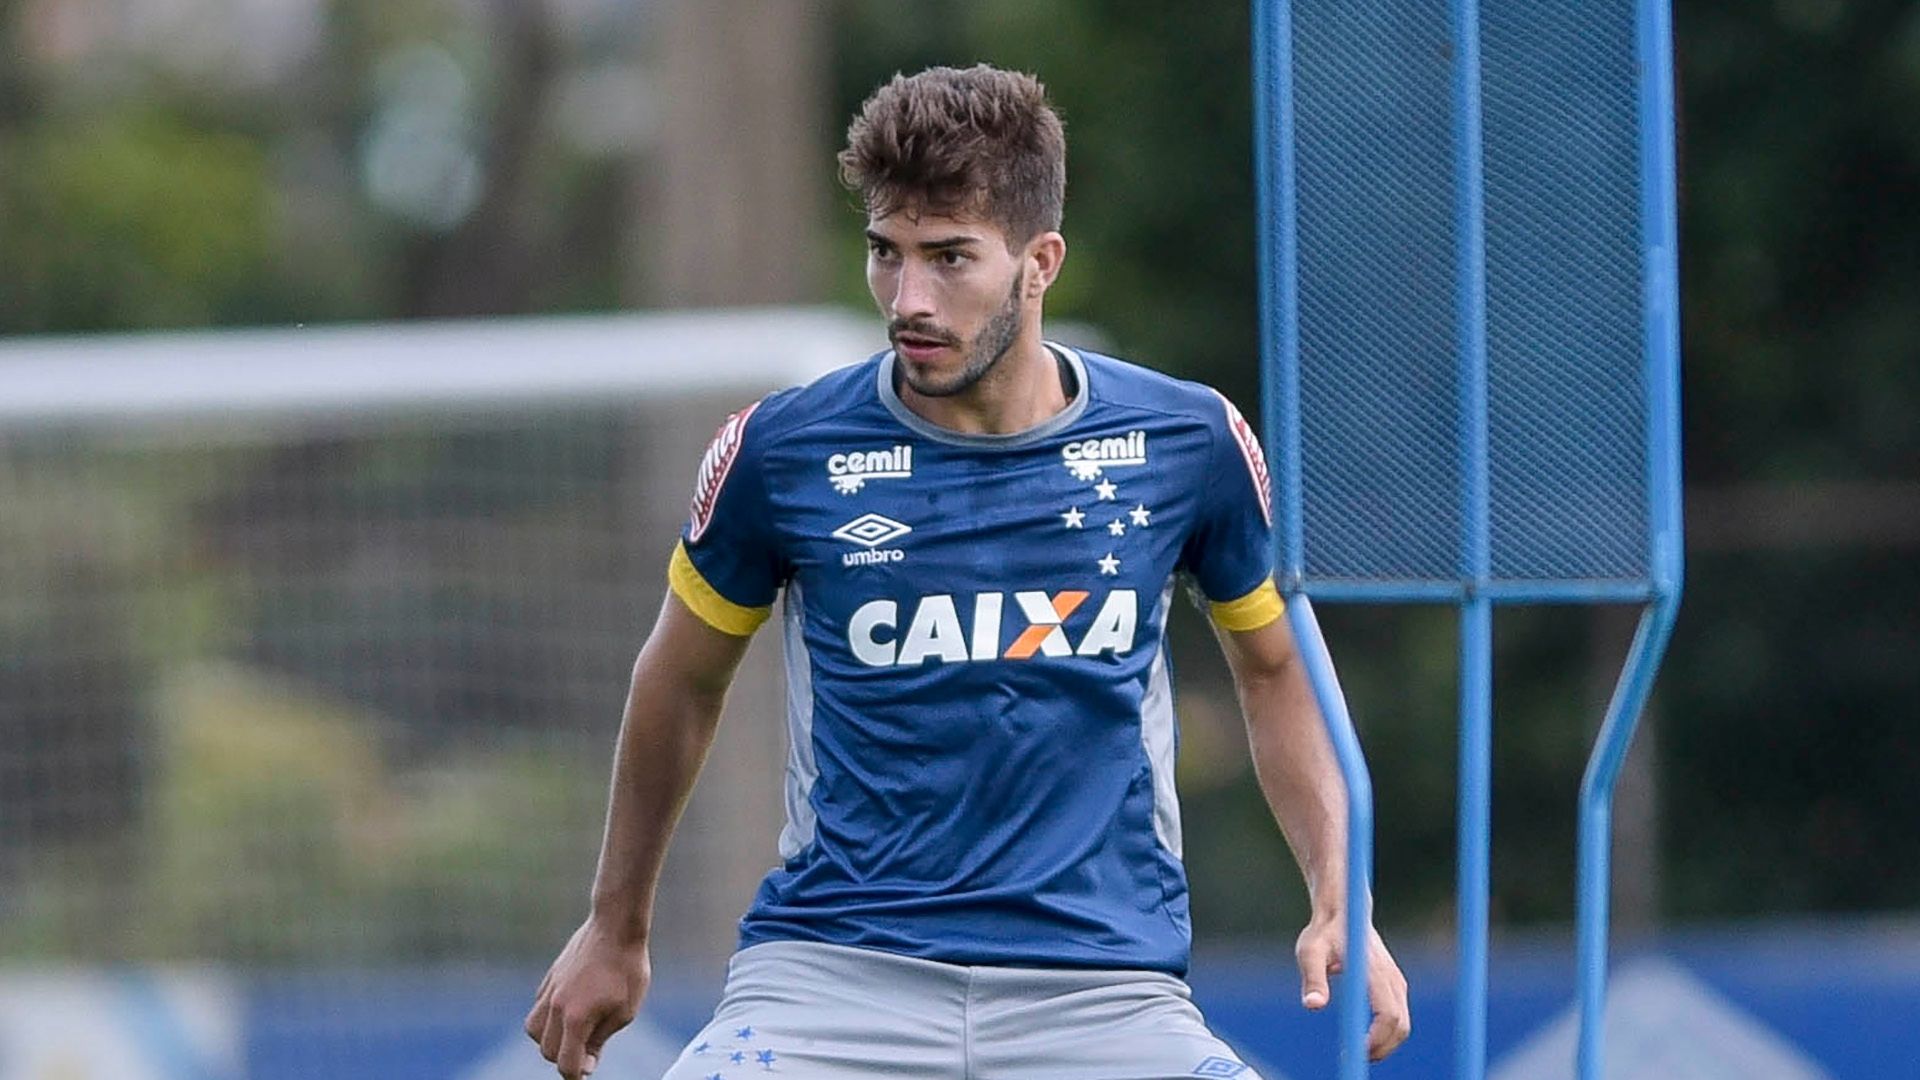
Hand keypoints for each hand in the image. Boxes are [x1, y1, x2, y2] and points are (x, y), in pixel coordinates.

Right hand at [525, 919, 651, 1078]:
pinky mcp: (549, 978)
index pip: (567, 1064)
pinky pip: (538, 1008)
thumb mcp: (624, 1012)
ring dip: (551, 1039)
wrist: (616, 927)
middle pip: (547, 1051)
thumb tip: (585, 1064)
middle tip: (587, 1052)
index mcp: (576, 1019)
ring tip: (573, 1032)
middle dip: (565, 1058)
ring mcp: (549, 991)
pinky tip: (569, 1010)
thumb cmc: (627, 970)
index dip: (578, 1075)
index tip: (588, 1072)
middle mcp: (555, 1007)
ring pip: (534, 1030)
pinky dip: (548, 1018)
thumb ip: (599, 1041)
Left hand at [1295, 913, 1410, 1062]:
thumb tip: (1313, 1006)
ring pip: (1403, 1024)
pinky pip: (1399, 1017)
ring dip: (1385, 1044)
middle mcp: (1392, 978)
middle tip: (1354, 1057)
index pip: (1387, 1015)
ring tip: (1356, 1050)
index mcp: (1374, 971)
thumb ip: (1313, 978)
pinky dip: (1387, 1033)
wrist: (1345, 911)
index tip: (1355, 1052)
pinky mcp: (1395, 985)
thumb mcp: (1310, 952)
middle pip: (1400, 1026)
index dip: (1376, 1040)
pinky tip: (1365, 1037)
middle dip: (1382, 1048)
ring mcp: (1397, 982)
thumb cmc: (1323, 932)